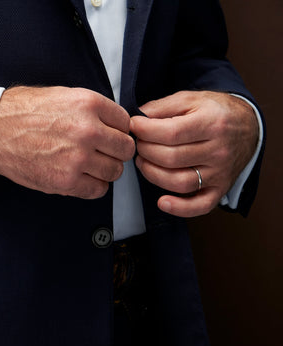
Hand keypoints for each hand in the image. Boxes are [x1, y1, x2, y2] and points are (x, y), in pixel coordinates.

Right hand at [0, 86, 134, 198]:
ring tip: (89, 165)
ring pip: (114, 172)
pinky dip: (93, 186)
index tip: (109, 136)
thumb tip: (112, 124)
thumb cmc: (22, 112)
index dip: (117, 130)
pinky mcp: (65, 180)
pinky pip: (97, 190)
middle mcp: (87, 131)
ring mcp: (77, 158)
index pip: (125, 122)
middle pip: (125, 149)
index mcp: (88, 104)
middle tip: (103, 152)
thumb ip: (91, 109)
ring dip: (105, 170)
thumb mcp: (62, 96)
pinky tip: (81, 177)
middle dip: (116, 152)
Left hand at [130, 91, 258, 216]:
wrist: (248, 127)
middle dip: (145, 151)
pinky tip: (162, 202)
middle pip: (171, 158)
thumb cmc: (216, 113)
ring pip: (180, 182)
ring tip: (143, 161)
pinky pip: (200, 206)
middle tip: (138, 143)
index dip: (145, 131)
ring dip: (152, 174)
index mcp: (212, 123)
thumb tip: (137, 117)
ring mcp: (220, 173)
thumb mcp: (191, 99)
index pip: (171, 133)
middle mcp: (218, 150)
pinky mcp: (220, 189)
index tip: (134, 126)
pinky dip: (180, 208)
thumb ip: (163, 106)